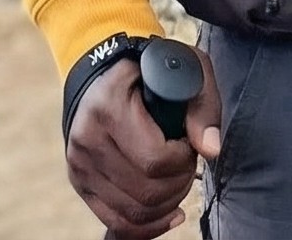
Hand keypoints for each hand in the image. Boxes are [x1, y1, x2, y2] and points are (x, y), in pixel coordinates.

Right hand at [65, 47, 224, 239]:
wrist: (102, 70)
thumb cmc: (150, 70)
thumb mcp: (185, 67)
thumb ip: (203, 106)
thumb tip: (211, 150)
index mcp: (109, 105)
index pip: (153, 159)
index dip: (182, 159)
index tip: (187, 143)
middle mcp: (87, 138)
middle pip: (145, 192)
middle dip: (179, 184)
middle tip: (187, 163)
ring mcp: (80, 164)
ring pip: (133, 213)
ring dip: (167, 204)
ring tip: (178, 180)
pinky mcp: (80, 182)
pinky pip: (116, 222)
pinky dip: (149, 226)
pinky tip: (170, 213)